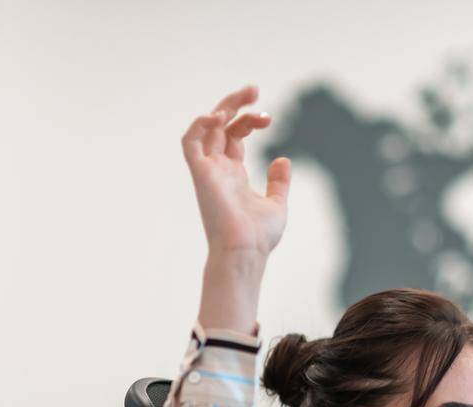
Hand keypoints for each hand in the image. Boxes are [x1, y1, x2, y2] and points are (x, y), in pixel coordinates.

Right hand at [181, 85, 290, 262]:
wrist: (246, 251)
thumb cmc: (260, 236)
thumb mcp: (276, 204)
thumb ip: (278, 181)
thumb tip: (283, 159)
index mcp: (234, 174)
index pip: (234, 136)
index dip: (249, 121)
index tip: (269, 118)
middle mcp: (218, 169)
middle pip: (220, 125)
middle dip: (236, 105)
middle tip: (255, 89)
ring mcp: (208, 170)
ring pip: (207, 126)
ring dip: (224, 106)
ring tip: (247, 94)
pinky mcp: (200, 174)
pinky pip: (190, 142)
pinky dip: (199, 124)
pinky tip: (219, 116)